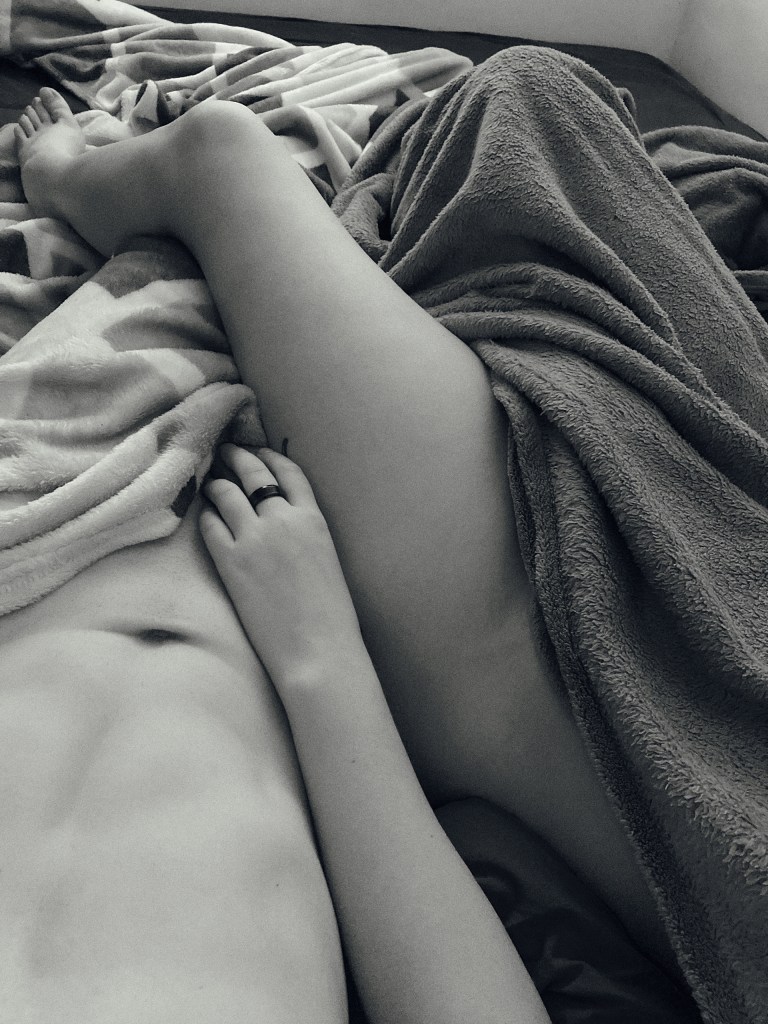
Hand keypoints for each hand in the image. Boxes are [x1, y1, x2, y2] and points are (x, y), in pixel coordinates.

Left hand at [199, 444, 363, 689]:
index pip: (289, 471)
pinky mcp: (230, 561)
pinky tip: (203, 515)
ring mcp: (253, 538)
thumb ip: (306, 534)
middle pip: (253, 473)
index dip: (270, 456)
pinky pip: (210, 525)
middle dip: (236, 457)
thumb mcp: (327, 559)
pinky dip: (205, 515)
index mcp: (313, 519)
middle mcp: (282, 519)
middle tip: (224, 451)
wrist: (316, 648)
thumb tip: (286, 525)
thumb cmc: (330, 615)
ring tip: (208, 480)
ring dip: (215, 483)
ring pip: (226, 493)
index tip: (258, 450)